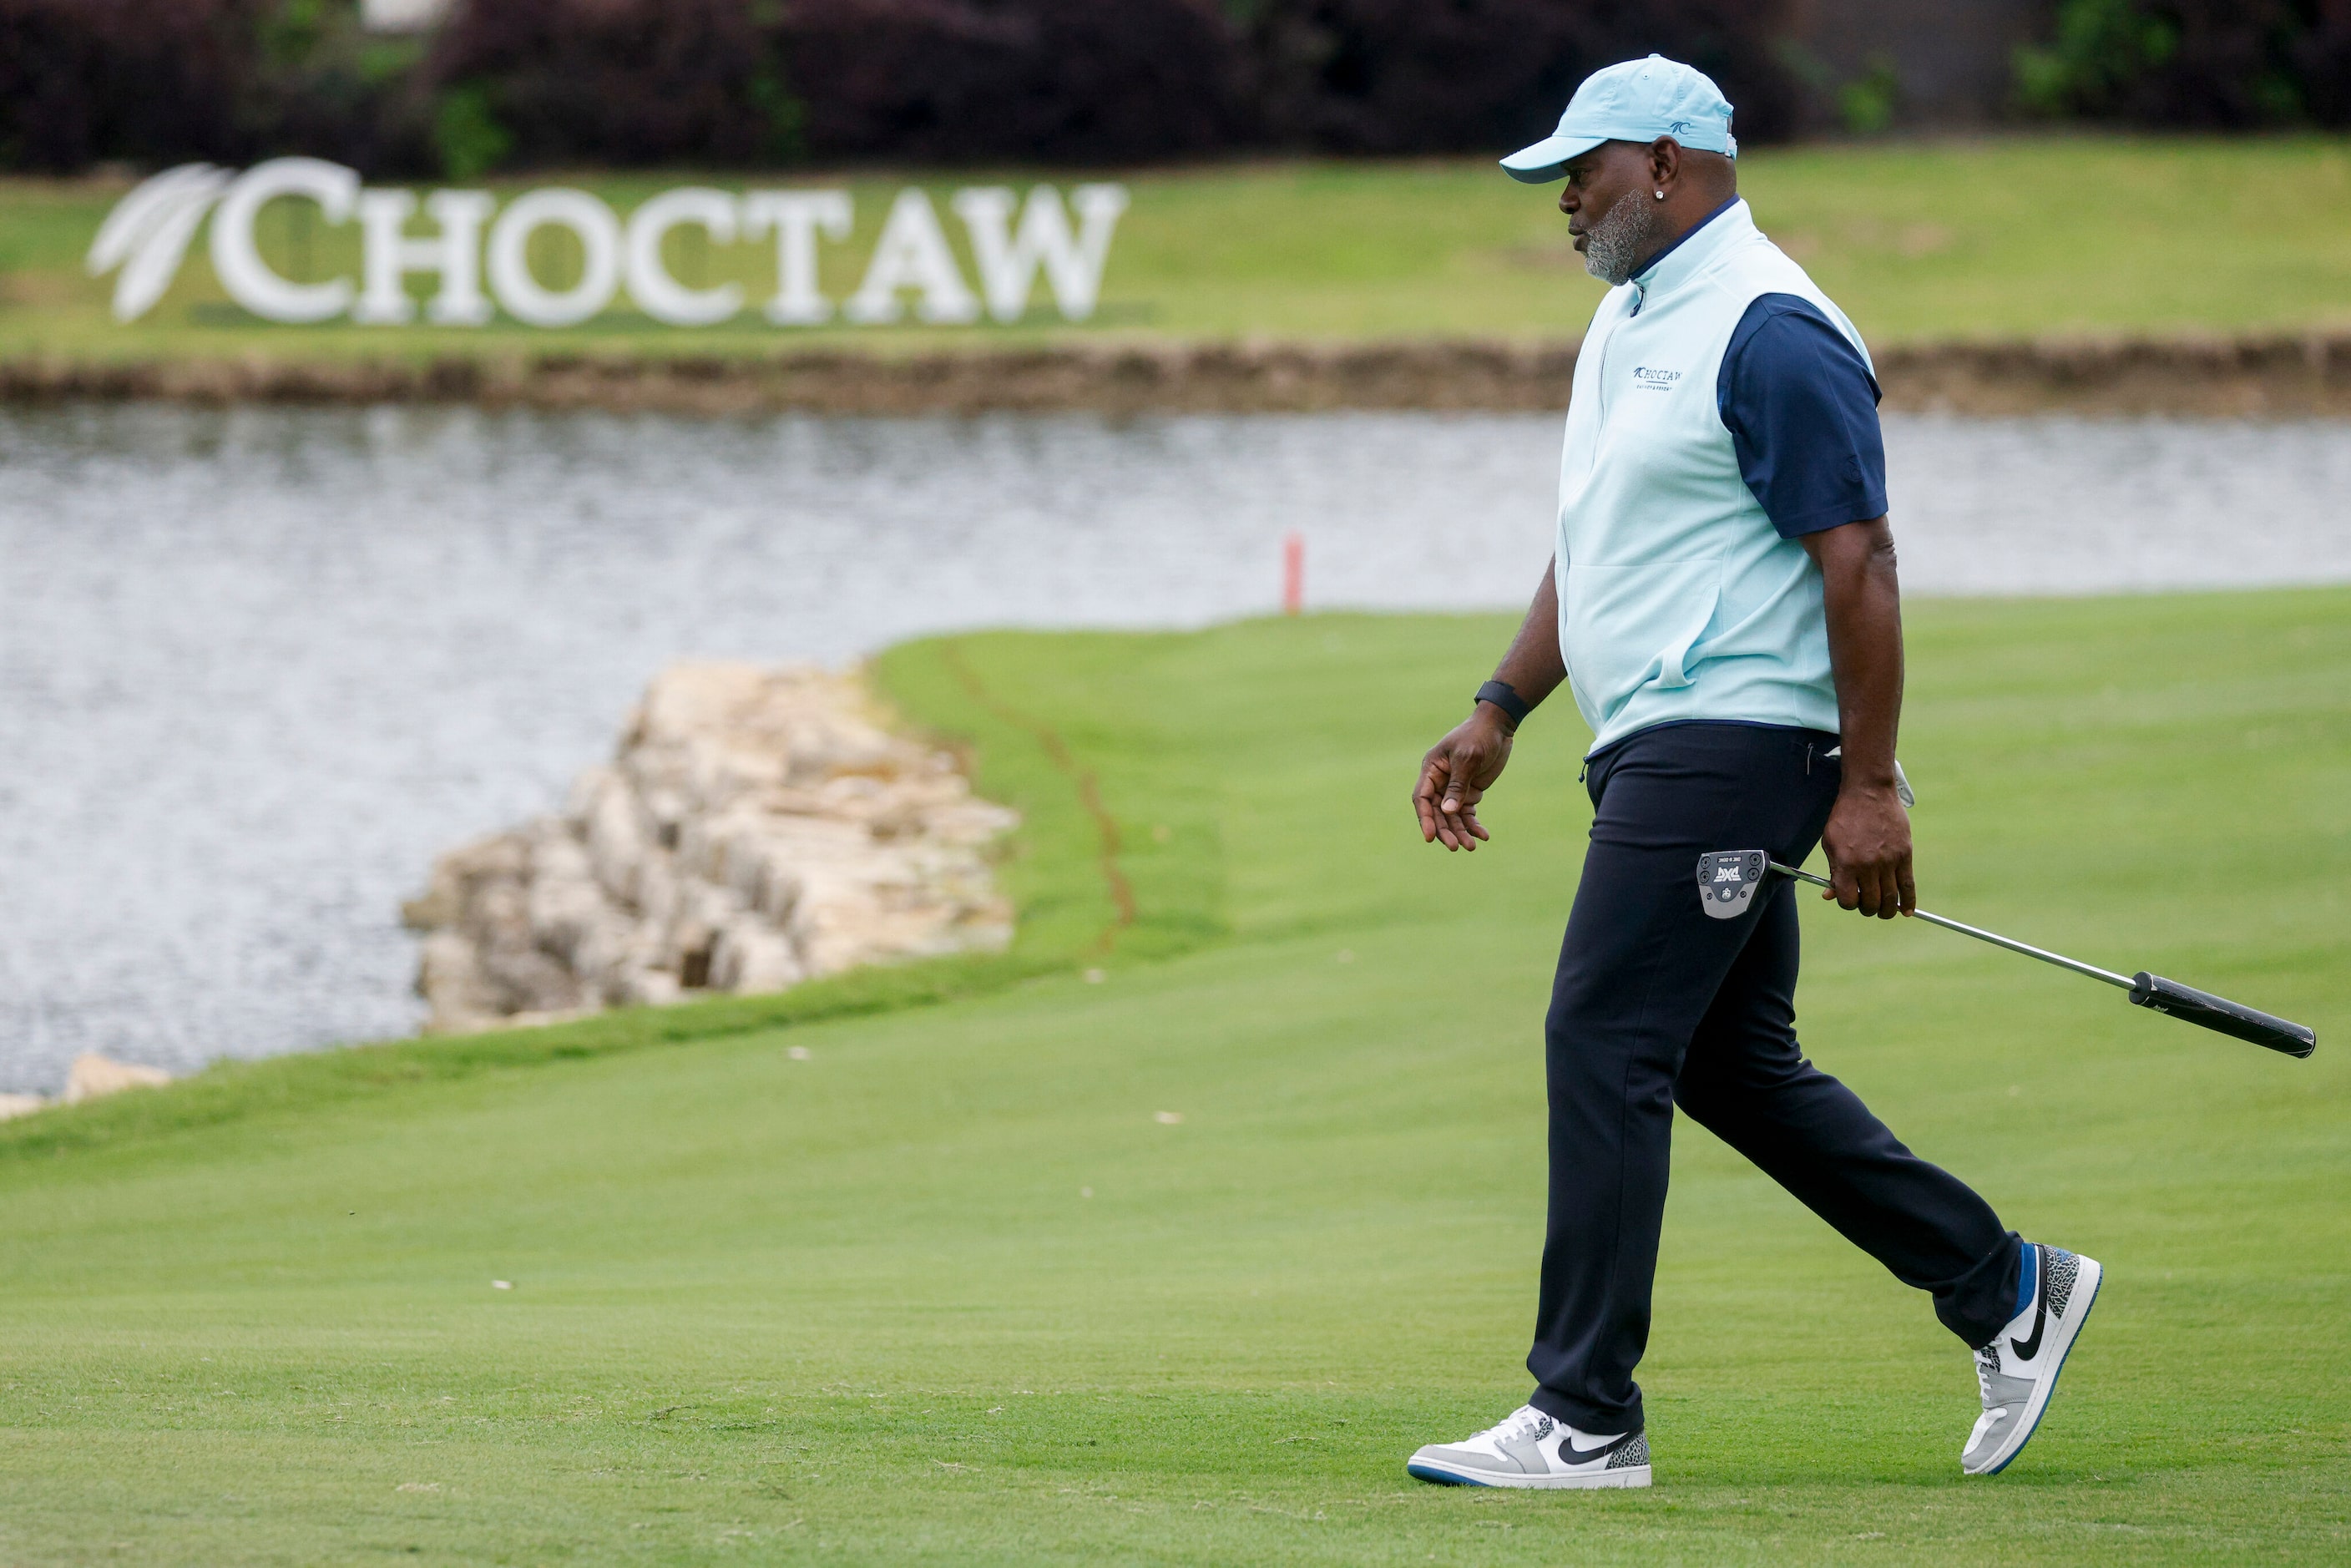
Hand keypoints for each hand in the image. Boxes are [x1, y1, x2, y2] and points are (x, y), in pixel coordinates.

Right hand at [1413, 708, 1514, 850]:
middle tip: (1455, 847)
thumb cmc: (1479, 736)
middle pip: (1437, 812)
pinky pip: (1468, 814)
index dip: (1425, 819)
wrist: (1498, 726)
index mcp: (1432, 769)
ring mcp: (1455, 788)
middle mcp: (1440, 781)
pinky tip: (1483, 835)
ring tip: (1471, 847)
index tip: (1430, 837)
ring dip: (1460, 832)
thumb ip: (1458, 785)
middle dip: (1445, 830)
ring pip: (1452, 817)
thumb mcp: (1468, 758)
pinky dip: (1474, 825)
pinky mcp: (1470, 792)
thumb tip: (1448, 812)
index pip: (1422, 798)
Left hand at [1819, 782, 1915, 917]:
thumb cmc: (1845, 817)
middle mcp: (1868, 865)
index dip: (1847, 904)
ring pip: (1891, 898)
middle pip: (1871, 903)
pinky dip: (1909, 902)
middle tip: (1866, 904)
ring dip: (1886, 910)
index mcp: (1846, 863)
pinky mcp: (1905, 855)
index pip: (1848, 900)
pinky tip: (1907, 911)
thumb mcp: (1829, 842)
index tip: (1849, 899)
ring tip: (1883, 910)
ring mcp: (1889, 861)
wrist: (1869, 792)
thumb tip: (1829, 895)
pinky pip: (1909, 885)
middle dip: (1867, 908)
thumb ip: (1832, 871)